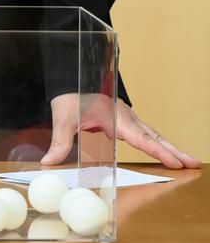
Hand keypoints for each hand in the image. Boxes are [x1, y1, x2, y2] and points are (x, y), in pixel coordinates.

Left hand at [43, 93, 199, 169]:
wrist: (72, 79)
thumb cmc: (68, 98)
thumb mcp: (62, 119)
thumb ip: (60, 142)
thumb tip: (49, 163)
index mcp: (114, 116)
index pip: (139, 137)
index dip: (157, 151)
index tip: (174, 162)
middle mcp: (126, 117)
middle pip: (153, 137)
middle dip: (173, 151)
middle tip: (193, 164)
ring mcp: (129, 118)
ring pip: (153, 135)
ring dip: (170, 149)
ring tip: (189, 162)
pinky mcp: (127, 121)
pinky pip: (147, 134)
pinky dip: (160, 144)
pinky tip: (169, 154)